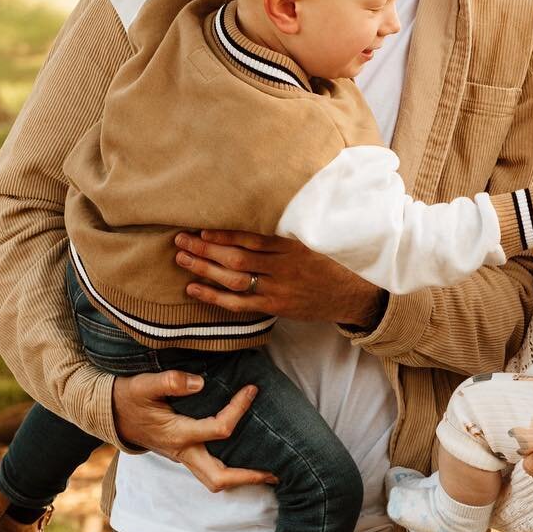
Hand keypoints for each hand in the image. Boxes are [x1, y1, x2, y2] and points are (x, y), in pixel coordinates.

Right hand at [110, 371, 277, 492]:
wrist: (110, 414)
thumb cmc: (128, 398)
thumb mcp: (143, 385)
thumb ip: (170, 381)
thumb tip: (199, 382)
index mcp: (177, 435)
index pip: (218, 429)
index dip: (239, 410)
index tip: (252, 390)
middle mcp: (183, 452)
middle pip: (218, 478)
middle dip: (248, 477)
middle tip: (276, 472)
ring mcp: (184, 457)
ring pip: (215, 479)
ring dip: (242, 479)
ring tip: (270, 473)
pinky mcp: (185, 454)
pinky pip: (211, 469)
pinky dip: (231, 469)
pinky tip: (248, 459)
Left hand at [173, 229, 381, 327]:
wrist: (352, 295)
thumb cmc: (330, 265)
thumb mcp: (311, 243)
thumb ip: (283, 237)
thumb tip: (250, 224)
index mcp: (291, 246)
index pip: (250, 238)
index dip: (223, 234)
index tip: (201, 229)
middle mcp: (283, 267)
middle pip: (236, 258)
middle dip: (204, 249)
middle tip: (180, 240)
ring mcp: (278, 289)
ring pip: (234, 279)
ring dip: (204, 269)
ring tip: (181, 259)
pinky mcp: (275, 307)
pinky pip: (239, 303)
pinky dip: (214, 296)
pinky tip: (194, 288)